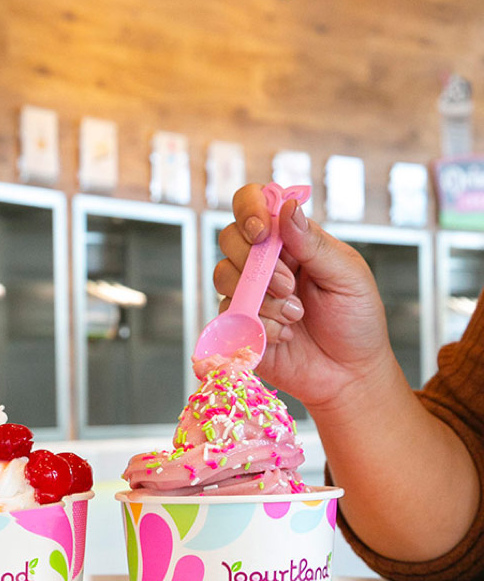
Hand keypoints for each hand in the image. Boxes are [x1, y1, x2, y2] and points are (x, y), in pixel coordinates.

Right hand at [213, 184, 395, 413]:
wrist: (350, 375)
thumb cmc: (355, 321)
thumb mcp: (347, 276)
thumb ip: (314, 243)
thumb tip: (287, 208)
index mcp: (290, 240)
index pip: (254, 204)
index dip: (250, 209)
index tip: (262, 231)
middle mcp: (263, 262)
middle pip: (230, 237)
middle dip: (256, 261)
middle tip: (290, 285)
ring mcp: (248, 292)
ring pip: (224, 275)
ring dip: (262, 297)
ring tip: (295, 315)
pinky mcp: (238, 324)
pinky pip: (229, 314)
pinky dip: (260, 324)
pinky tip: (285, 335)